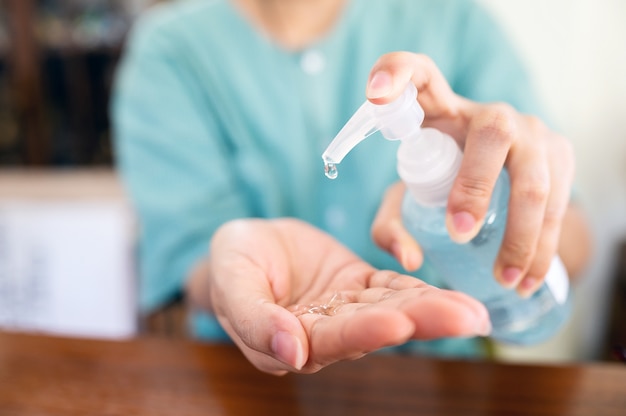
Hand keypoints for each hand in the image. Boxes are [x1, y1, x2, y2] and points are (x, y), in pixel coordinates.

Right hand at [188, 218, 489, 374]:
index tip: (398, 322)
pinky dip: (420, 289)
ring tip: (475, 311)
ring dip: (434, 309)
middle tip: (467, 319)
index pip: (331, 340)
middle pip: (375, 329)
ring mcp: (345, 310)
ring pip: (393, 309)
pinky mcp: (359, 287)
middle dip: (421, 322)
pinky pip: (392, 287)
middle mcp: (324, 335)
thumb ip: (253, 319)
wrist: (246, 243)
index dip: (364, 331)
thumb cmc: (230, 264)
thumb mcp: (230, 283)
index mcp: (289, 342)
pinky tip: (454, 294)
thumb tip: (291, 354)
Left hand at [367, 52, 575, 296]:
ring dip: (521, 235)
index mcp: (440, 110)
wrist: (500, 183)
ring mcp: (531, 130)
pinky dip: (546, 246)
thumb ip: (390, 226)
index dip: (396, 73)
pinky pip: (559, 200)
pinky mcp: (560, 153)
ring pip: (533, 176)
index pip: (418, 75)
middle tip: (457, 234)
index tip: (375, 96)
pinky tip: (529, 280)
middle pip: (492, 134)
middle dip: (476, 185)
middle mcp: (489, 113)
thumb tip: (411, 258)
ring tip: (503, 280)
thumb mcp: (407, 200)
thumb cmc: (441, 184)